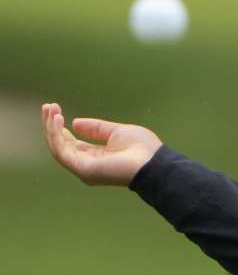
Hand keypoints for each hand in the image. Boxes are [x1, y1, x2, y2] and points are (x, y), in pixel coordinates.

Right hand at [41, 103, 162, 186]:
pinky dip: (56, 135)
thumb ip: (96, 128)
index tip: (55, 111)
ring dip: (51, 127)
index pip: (70, 143)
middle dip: (51, 125)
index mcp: (94, 156)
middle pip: (60, 145)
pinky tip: (57, 120)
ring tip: (50, 109)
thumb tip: (75, 122)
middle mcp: (86, 164)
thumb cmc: (142, 148)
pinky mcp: (83, 168)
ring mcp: (83, 168)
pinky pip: (62, 151)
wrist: (153, 161)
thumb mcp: (116, 132)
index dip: (60, 128)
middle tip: (47, 106)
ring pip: (57, 147)